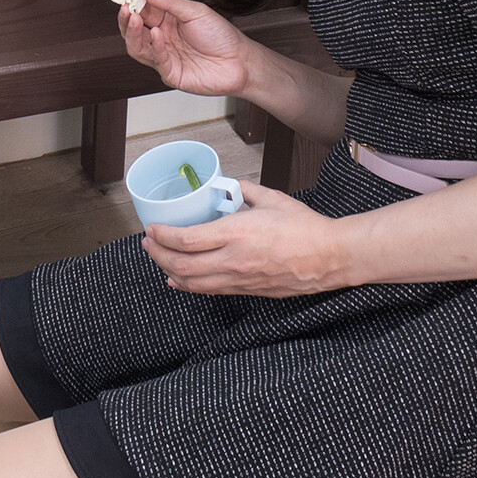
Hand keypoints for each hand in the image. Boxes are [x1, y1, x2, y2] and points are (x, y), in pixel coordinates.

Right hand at [119, 0, 252, 97]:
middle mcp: (162, 38)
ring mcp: (164, 56)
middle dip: (127, 19)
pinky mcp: (170, 73)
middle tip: (126, 8)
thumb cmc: (221, 36)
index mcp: (167, 20)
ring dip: (133, 33)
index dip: (133, 3)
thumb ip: (170, 1)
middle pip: (134, 30)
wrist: (239, 61)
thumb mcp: (196, 11)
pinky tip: (156, 34)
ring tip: (133, 18)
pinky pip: (156, 60)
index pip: (143, 11)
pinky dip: (153, 47)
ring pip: (138, 47)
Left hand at [142, 181, 348, 295]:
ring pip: (192, 282)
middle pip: (181, 264)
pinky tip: (178, 280)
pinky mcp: (246, 291)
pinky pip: (209, 291)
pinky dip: (188, 286)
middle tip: (148, 243)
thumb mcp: (272, 198)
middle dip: (157, 255)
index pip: (186, 240)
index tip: (152, 228)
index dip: (162, 236)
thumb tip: (230, 186)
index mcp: (237, 232)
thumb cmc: (304, 227)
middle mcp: (233, 259)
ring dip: (168, 271)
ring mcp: (239, 279)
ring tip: (158, 259)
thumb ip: (245, 190)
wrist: (329, 257)